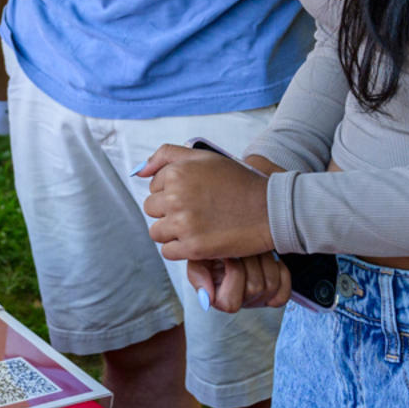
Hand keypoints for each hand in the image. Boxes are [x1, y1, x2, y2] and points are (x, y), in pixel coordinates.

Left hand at [138, 145, 275, 260]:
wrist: (269, 209)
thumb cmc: (239, 182)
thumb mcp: (205, 158)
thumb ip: (167, 156)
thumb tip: (139, 171)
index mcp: (177, 172)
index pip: (154, 186)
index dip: (173, 191)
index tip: (194, 195)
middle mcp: (176, 196)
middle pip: (151, 209)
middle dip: (169, 211)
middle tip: (195, 212)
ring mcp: (183, 223)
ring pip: (156, 232)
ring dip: (172, 232)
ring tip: (196, 226)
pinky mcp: (193, 247)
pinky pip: (168, 251)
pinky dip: (179, 249)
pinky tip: (198, 239)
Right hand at [187, 252, 292, 313]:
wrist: (231, 240)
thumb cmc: (213, 249)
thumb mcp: (197, 257)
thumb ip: (197, 276)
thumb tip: (207, 300)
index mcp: (220, 301)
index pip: (230, 302)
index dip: (233, 272)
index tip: (227, 254)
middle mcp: (242, 304)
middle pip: (254, 288)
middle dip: (249, 260)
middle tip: (242, 246)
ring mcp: (260, 300)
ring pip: (271, 285)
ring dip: (265, 260)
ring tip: (254, 248)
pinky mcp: (276, 295)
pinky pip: (284, 291)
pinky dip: (279, 271)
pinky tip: (269, 259)